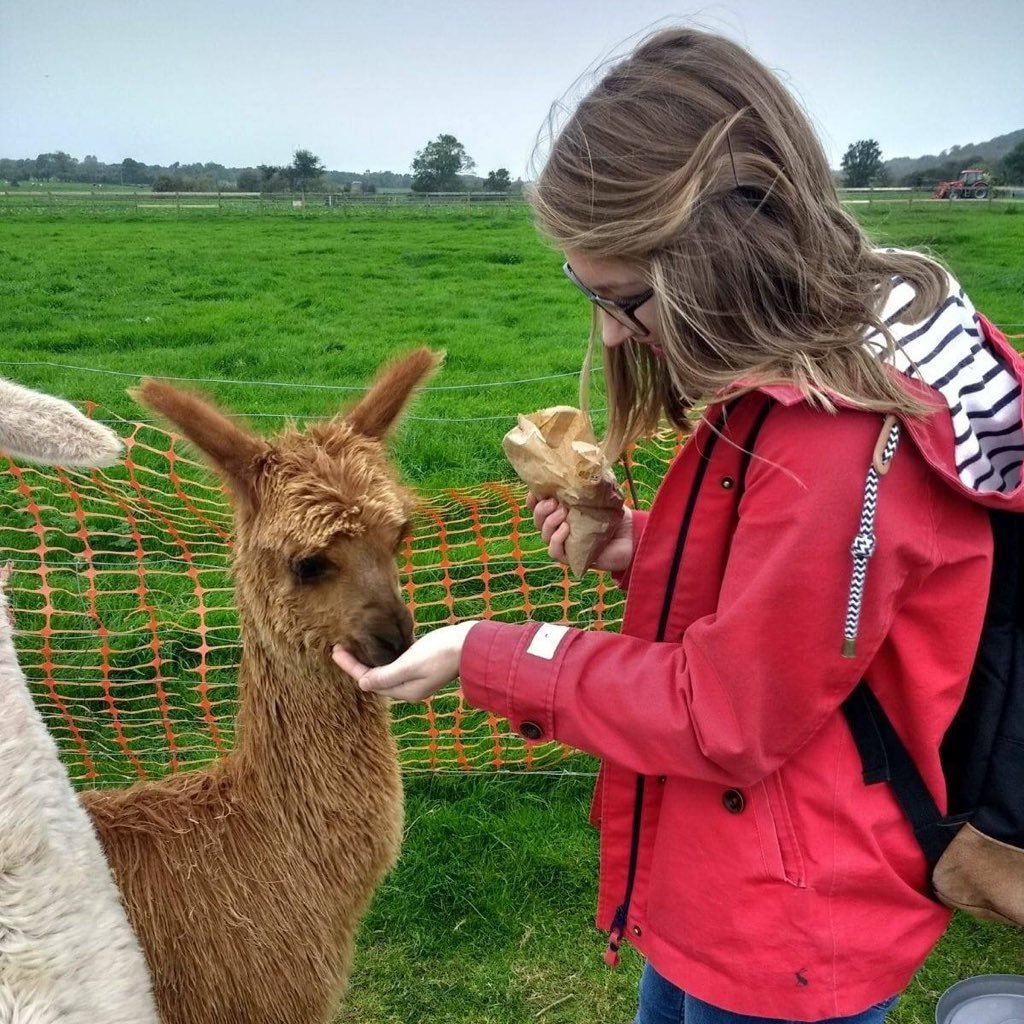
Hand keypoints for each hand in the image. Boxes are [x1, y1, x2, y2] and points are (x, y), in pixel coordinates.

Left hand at [332, 621, 477, 702]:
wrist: (472, 645)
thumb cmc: (442, 652)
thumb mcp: (411, 664)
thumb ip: (386, 675)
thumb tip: (362, 684)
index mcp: (405, 691)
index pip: (369, 680)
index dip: (351, 666)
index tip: (336, 651)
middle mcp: (410, 688)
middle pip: (375, 678)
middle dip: (357, 664)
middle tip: (340, 647)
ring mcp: (418, 678)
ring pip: (385, 672)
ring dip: (369, 660)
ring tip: (355, 647)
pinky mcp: (425, 666)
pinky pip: (396, 665)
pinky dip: (384, 657)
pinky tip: (380, 648)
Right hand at [526, 493, 634, 573]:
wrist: (631, 536)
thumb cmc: (614, 514)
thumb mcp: (598, 495)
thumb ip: (584, 485)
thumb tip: (575, 468)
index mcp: (561, 512)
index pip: (538, 506)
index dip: (533, 499)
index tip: (536, 490)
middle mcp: (559, 528)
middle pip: (538, 520)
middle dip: (542, 509)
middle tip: (555, 501)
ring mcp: (564, 544)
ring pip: (544, 535)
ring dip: (550, 522)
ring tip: (564, 513)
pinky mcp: (571, 558)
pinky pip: (554, 551)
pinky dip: (557, 539)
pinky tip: (566, 529)